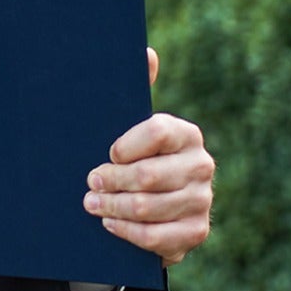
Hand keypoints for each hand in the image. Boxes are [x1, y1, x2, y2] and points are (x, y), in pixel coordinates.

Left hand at [83, 48, 213, 265]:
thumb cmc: (132, 158)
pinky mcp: (195, 232)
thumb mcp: (128, 126)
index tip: (106, 153)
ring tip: (91, 204)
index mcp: (186, 134)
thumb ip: (136, 90)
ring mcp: (201, 201)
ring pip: (148, 207)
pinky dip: (127, 232)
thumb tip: (146, 52)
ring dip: (112, 207)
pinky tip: (110, 224)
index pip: (156, 131)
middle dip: (110, 181)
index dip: (124, 145)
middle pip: (148, 175)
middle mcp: (201, 165)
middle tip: (89, 183)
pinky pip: (156, 237)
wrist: (150, 206)